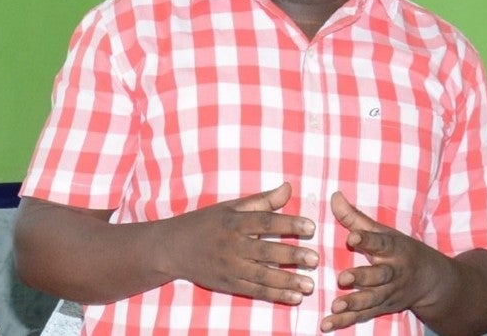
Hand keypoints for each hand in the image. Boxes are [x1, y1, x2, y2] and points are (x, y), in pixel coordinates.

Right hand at [163, 182, 318, 304]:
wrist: (172, 248)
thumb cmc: (204, 223)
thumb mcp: (229, 207)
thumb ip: (261, 201)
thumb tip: (288, 188)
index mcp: (233, 222)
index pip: (264, 221)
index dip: (288, 223)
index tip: (310, 227)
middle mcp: (231, 244)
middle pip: (265, 250)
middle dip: (291, 255)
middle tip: (314, 258)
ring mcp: (229, 267)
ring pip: (262, 275)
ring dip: (287, 281)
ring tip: (309, 284)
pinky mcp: (228, 284)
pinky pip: (254, 291)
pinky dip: (274, 295)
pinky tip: (293, 297)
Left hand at [321, 191, 446, 332]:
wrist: (433, 282)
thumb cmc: (401, 250)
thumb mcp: (384, 231)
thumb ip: (355, 217)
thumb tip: (333, 196)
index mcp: (395, 249)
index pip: (381, 242)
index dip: (367, 239)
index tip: (353, 236)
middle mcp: (394, 272)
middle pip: (379, 276)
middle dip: (362, 278)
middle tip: (343, 278)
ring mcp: (390, 293)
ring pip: (372, 299)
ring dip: (354, 303)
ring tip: (336, 305)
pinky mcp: (383, 308)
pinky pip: (364, 315)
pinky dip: (346, 321)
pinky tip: (327, 324)